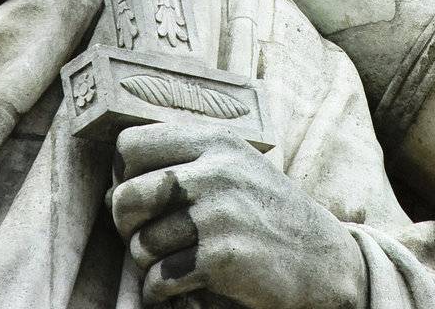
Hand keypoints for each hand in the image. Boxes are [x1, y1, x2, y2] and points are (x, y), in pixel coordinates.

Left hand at [109, 124, 366, 308]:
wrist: (324, 261)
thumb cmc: (268, 214)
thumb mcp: (236, 167)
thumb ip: (184, 162)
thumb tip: (110, 187)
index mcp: (215, 142)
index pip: (130, 146)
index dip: (125, 176)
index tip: (146, 198)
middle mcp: (215, 172)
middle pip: (124, 198)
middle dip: (128, 226)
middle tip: (153, 237)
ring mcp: (219, 214)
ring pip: (139, 246)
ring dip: (150, 265)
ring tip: (179, 262)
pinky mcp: (221, 258)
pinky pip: (158, 281)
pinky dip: (163, 292)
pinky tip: (188, 286)